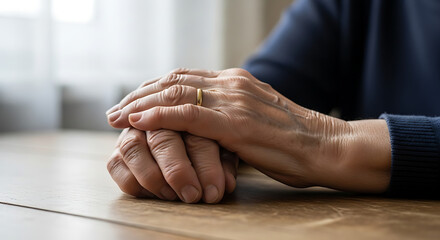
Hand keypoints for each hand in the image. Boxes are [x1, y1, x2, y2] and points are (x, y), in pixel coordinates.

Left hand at [107, 68, 390, 192]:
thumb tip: (208, 127)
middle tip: (115, 109)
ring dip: (140, 105)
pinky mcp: (235, 123)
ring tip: (116, 116)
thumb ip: (232, 115)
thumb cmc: (293, 140)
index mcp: (236, 81)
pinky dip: (159, 116)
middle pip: (173, 82)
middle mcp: (232, 84)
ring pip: (175, 94)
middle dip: (139, 94)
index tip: (133, 100)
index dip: (154, 88)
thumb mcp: (258, 119)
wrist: (327, 145)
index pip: (184, 78)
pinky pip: (188, 115)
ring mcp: (233, 101)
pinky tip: (137, 122)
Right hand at [107, 127, 237, 202]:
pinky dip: (132, 182)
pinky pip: (115, 165)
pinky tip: (152, 194)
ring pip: (132, 147)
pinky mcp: (119, 149)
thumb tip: (225, 184)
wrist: (188, 134)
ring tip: (171, 196)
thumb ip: (226, 162)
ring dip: (152, 176)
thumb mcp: (227, 147)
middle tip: (193, 196)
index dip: (206, 164)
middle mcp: (156, 116)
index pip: (194, 131)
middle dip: (177, 171)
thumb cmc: (213, 141)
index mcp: (187, 108)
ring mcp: (134, 131)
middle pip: (162, 137)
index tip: (215, 191)